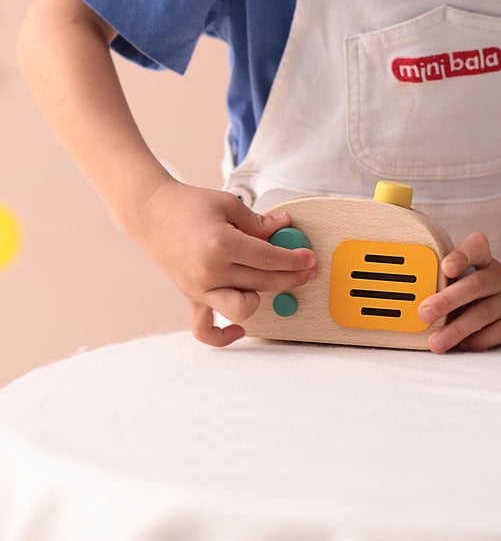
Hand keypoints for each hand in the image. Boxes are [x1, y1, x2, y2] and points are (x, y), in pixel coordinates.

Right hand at [134, 181, 316, 346]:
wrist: (150, 212)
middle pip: (263, 282)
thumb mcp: (228, 204)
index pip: (270, 258)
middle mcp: (210, 271)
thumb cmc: (189, 204)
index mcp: (221, 244)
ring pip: (241, 309)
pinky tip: (240, 328)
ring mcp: (199, 288)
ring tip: (270, 283)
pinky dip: (223, 337)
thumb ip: (258, 221)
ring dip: (262, 299)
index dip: (295, 259)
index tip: (310, 258)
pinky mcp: (190, 298)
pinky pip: (205, 330)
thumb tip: (286, 225)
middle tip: (307, 270)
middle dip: (292, 277)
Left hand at [416, 232, 500, 352]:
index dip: (461, 255)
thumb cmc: (488, 288)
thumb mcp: (475, 275)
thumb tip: (416, 302)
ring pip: (483, 313)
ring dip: (456, 329)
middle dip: (447, 300)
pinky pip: (497, 333)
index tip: (445, 267)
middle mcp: (499, 278)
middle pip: (475, 285)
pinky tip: (460, 346)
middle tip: (424, 312)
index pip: (476, 247)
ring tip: (435, 342)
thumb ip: (451, 282)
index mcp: (485, 261)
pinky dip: (477, 340)